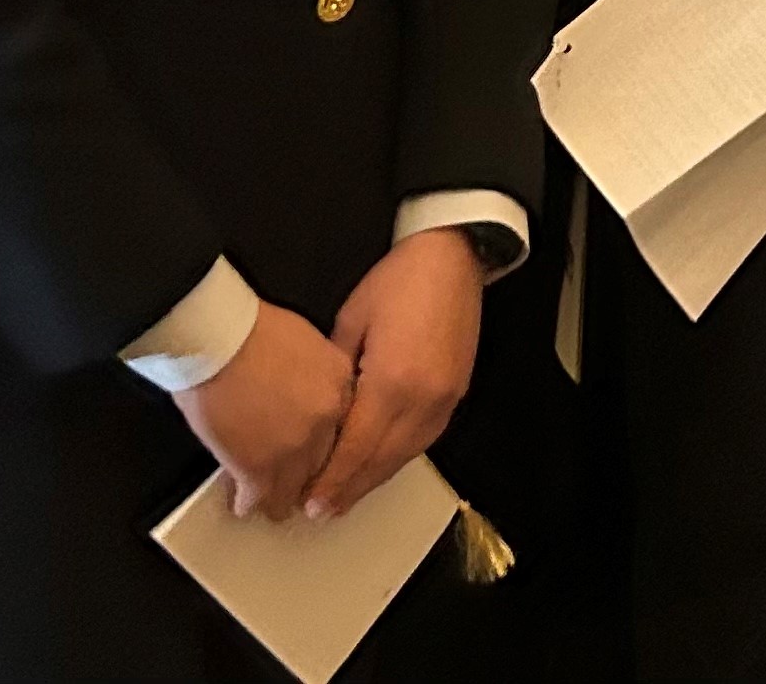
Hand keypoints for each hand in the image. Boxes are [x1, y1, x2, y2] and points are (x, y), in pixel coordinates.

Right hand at [172, 301, 352, 520]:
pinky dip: (248, 502)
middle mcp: (328, 419)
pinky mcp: (259, 468)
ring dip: (280, 499)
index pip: (345, 427)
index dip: (328, 446)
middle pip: (325, 462)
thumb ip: (316, 376)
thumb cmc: (253, 330)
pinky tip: (242, 505)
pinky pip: (258, 497)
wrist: (220, 340)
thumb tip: (303, 397)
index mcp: (341, 383)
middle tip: (299, 490)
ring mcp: (296, 447)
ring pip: (294, 488)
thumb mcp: (307, 343)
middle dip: (310, 478)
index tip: (322, 459)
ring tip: (272, 506)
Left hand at [301, 229, 484, 516]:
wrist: (451, 255)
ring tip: (347, 497)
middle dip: (349, 488)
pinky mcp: (456, 389)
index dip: (331, 480)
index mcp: (391, 380)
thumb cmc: (400, 280)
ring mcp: (445, 395)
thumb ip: (336, 373)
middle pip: (381, 460)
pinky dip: (401, 456)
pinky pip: (426, 437)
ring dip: (375, 479)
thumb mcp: (350, 322)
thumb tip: (320, 412)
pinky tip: (383, 464)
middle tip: (321, 511)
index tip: (309, 501)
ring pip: (406, 454)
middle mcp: (422, 396)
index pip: (355, 449)